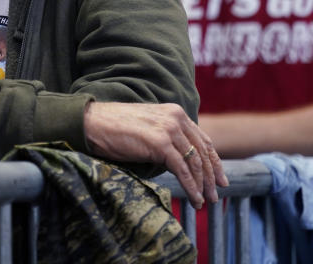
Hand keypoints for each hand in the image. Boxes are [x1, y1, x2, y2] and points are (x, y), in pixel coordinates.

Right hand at [83, 102, 227, 208]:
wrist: (93, 122)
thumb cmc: (116, 127)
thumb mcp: (149, 126)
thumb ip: (166, 135)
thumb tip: (180, 158)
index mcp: (175, 112)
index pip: (202, 139)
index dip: (213, 161)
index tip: (219, 178)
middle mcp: (176, 118)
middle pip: (202, 151)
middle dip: (211, 176)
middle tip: (215, 194)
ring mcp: (169, 130)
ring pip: (194, 162)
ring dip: (202, 185)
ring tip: (204, 201)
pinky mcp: (160, 144)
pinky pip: (182, 170)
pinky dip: (191, 187)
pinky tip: (194, 199)